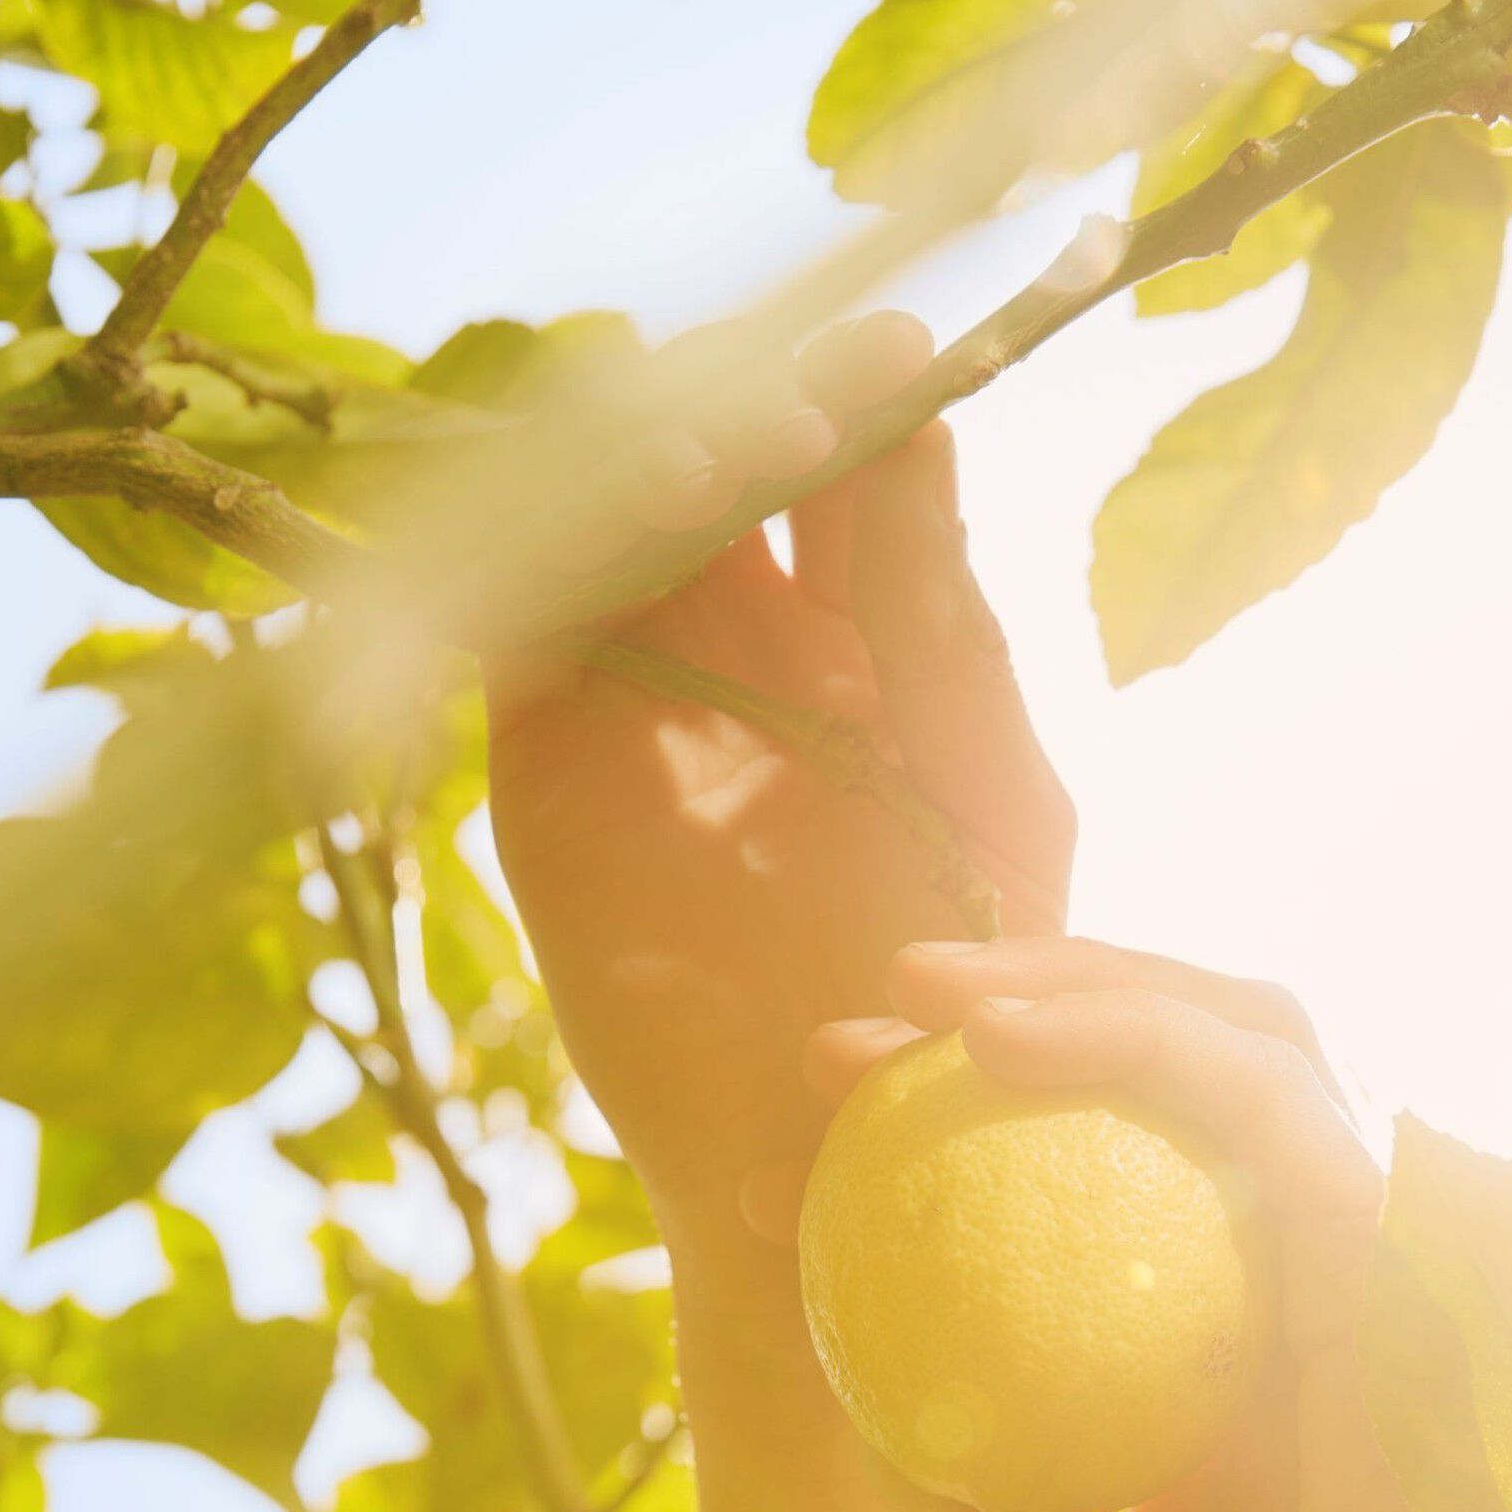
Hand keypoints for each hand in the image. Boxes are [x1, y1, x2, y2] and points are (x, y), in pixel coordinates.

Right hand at [485, 314, 1074, 1268]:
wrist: (835, 1155)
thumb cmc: (959, 988)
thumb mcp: (993, 801)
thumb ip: (954, 635)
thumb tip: (929, 431)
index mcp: (869, 636)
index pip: (848, 469)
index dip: (860, 397)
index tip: (894, 356)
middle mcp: (744, 642)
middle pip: (715, 464)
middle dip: (743, 415)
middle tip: (791, 422)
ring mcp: (641, 690)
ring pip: (610, 521)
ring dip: (642, 472)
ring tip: (708, 477)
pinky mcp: (548, 758)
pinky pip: (518, 622)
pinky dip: (541, 560)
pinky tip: (608, 536)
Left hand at [799, 940, 1511, 1511]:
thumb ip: (969, 1510)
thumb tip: (846, 1397)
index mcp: (1237, 1389)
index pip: (1100, 1205)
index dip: (952, 1150)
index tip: (796, 1158)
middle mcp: (1307, 1317)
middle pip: (1172, 1100)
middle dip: (1013, 1030)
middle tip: (846, 1046)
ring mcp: (1366, 1293)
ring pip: (1245, 1056)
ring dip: (1077, 995)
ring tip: (917, 998)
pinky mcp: (1409, 1289)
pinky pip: (1278, 1114)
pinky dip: (1142, 1050)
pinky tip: (1001, 1040)